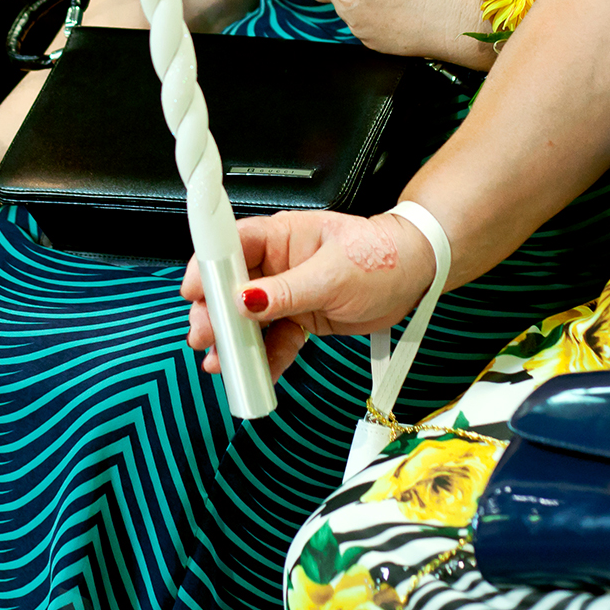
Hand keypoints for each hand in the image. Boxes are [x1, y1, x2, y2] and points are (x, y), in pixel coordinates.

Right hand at [180, 209, 435, 380]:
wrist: (416, 276)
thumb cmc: (381, 257)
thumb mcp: (333, 275)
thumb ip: (288, 291)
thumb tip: (246, 300)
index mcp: (280, 236)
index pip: (230, 246)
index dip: (207, 268)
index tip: (193, 293)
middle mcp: (277, 262)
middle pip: (231, 287)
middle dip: (215, 314)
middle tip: (206, 338)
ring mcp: (287, 292)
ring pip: (249, 318)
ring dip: (235, 341)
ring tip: (224, 364)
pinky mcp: (300, 317)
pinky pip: (275, 339)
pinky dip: (265, 358)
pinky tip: (257, 374)